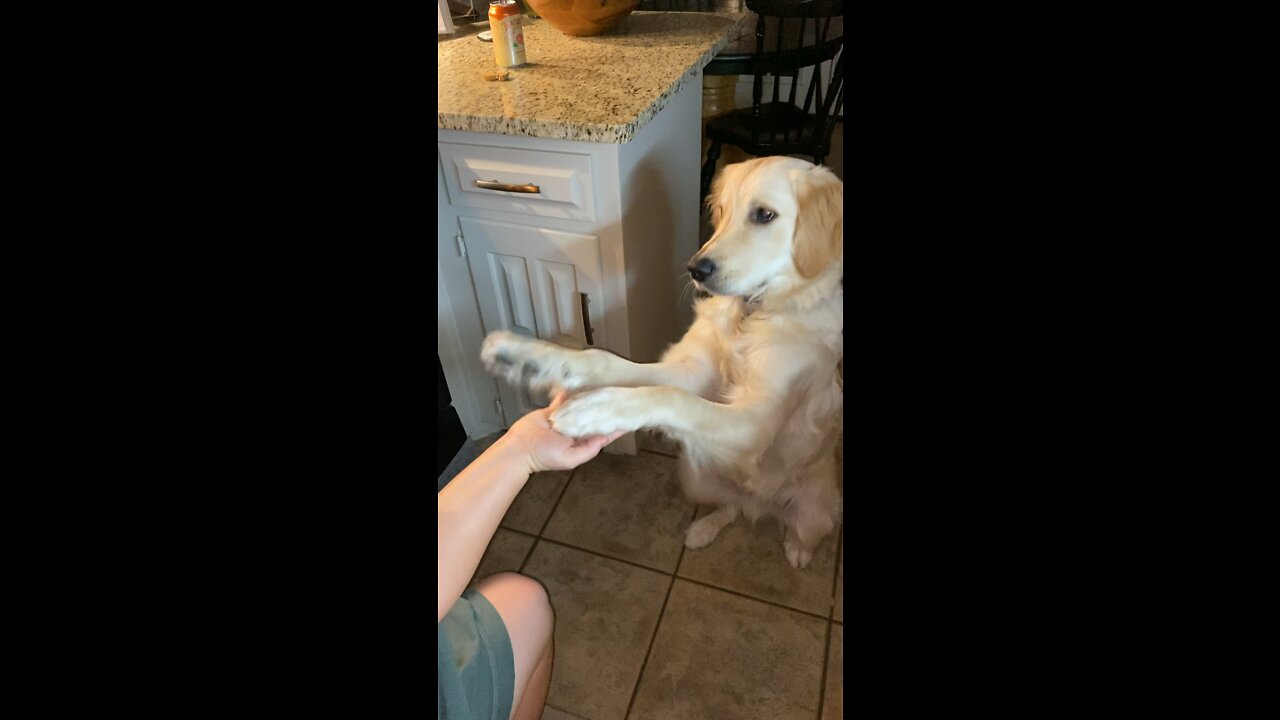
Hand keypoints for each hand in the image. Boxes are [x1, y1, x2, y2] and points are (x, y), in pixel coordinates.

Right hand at [494, 392, 624, 473]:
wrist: (520, 447)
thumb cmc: (542, 456)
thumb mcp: (570, 459)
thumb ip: (588, 450)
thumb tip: (604, 439)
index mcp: (583, 442)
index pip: (604, 432)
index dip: (615, 424)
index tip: (628, 414)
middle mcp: (576, 429)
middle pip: (595, 415)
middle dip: (605, 406)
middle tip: (618, 394)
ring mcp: (566, 418)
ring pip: (582, 404)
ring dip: (590, 396)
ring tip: (603, 386)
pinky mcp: (555, 409)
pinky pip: (565, 398)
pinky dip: (571, 390)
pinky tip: (579, 382)